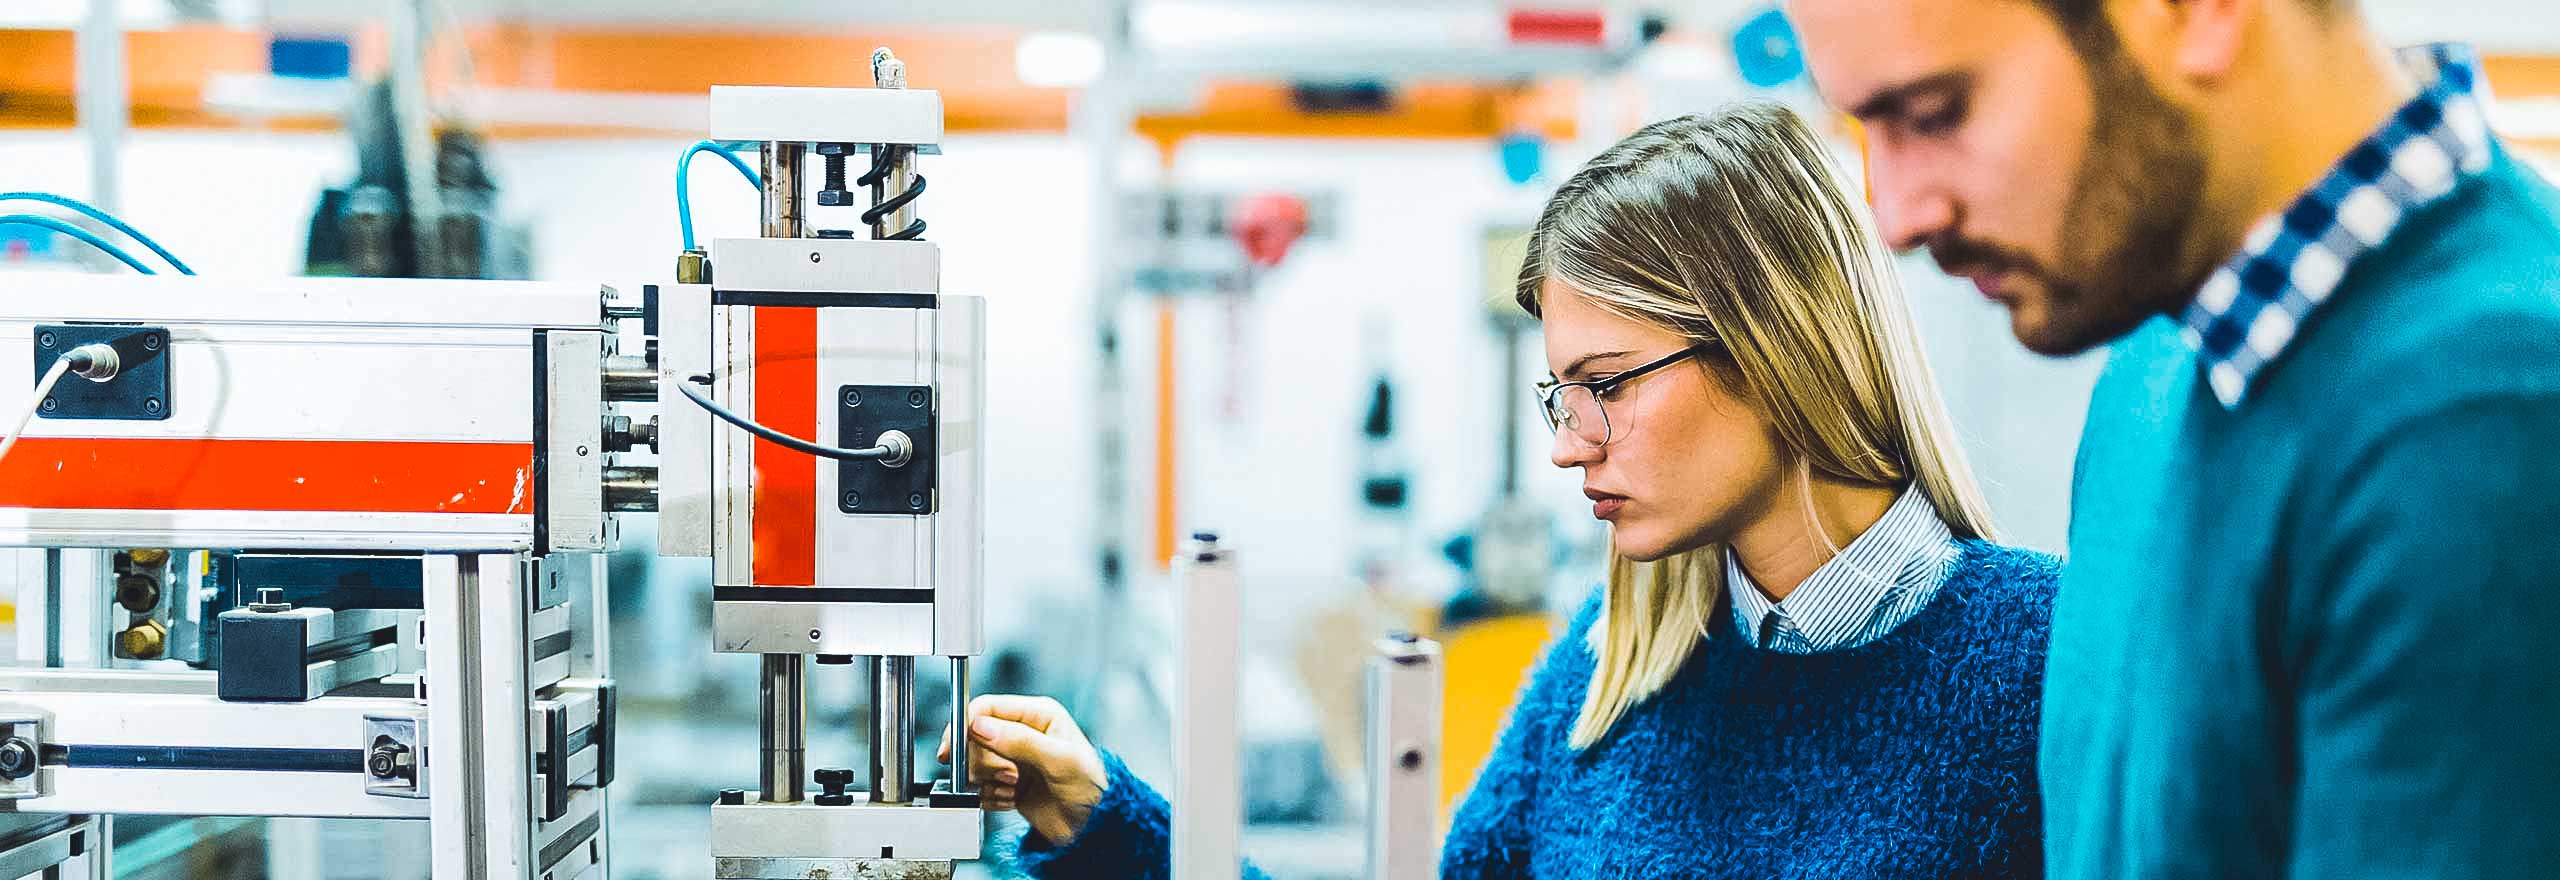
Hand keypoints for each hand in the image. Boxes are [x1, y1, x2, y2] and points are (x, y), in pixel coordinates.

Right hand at [938, 694, 1108, 844]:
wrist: (1093, 826)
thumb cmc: (1091, 788)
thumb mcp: (1060, 760)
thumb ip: (1020, 741)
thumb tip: (982, 727)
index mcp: (1037, 715)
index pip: (986, 708)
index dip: (966, 726)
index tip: (954, 748)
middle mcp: (1022, 733)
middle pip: (974, 738)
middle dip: (986, 762)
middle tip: (1011, 775)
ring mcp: (1012, 759)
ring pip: (973, 764)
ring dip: (989, 782)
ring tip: (1016, 788)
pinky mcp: (1005, 783)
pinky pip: (979, 788)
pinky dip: (991, 797)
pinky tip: (1013, 800)